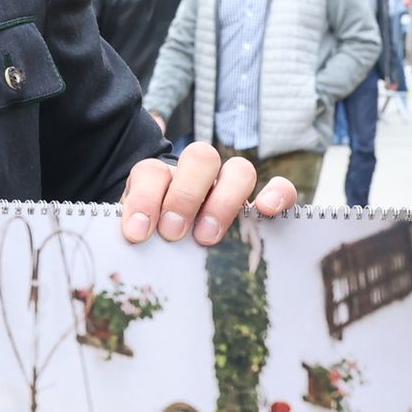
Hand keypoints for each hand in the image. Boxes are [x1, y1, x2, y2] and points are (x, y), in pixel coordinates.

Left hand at [116, 143, 297, 245]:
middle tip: (173, 232)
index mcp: (161, 180)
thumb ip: (133, 234)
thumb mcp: (139, 240)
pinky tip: (266, 211)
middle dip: (185, 195)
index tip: (137, 233)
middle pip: (200, 157)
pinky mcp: (263, 206)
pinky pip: (282, 189)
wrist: (177, 254)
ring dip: (224, 200)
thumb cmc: (157, 248)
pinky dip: (278, 194)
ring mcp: (232, 188)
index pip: (151, 172)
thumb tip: (129, 239)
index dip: (143, 198)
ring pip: (239, 169)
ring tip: (207, 237)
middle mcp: (198, 176)